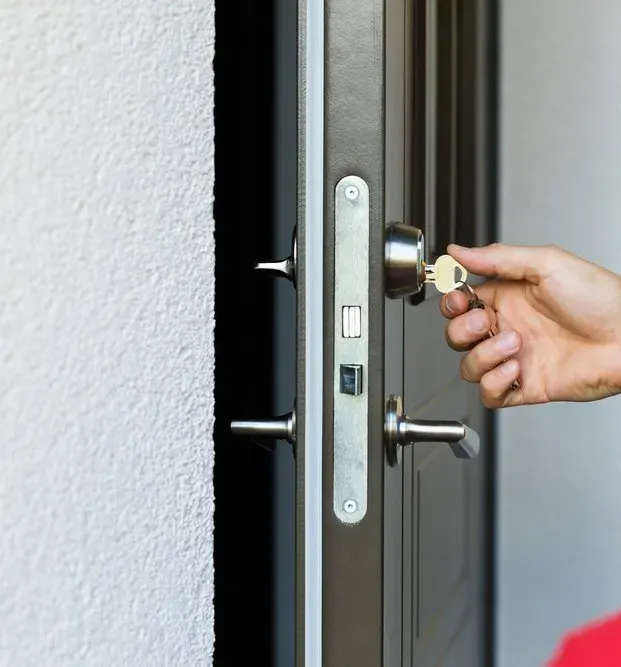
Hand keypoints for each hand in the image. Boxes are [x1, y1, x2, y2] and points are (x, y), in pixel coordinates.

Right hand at [440, 243, 620, 407]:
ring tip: (515, 345)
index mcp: (507, 299)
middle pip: (456, 336)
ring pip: (468, 366)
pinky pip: (488, 394)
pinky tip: (515, 369)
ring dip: (483, 356)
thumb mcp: (547, 263)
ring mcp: (513, 359)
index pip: (459, 304)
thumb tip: (457, 251)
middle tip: (488, 323)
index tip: (458, 300)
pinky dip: (494, 383)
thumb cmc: (601, 298)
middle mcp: (507, 329)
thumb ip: (497, 257)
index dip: (451, 304)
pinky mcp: (524, 387)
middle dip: (463, 330)